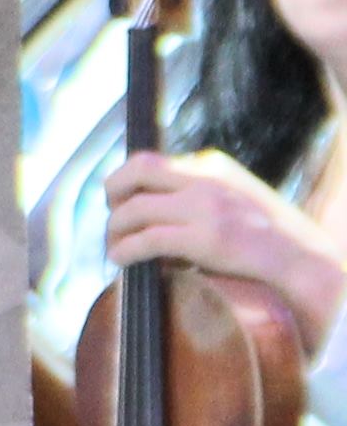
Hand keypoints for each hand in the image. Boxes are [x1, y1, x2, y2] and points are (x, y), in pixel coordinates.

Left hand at [102, 148, 346, 361]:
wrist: (313, 263)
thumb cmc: (274, 239)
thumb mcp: (236, 200)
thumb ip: (202, 195)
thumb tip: (157, 209)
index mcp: (213, 166)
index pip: (150, 162)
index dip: (125, 182)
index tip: (118, 200)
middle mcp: (207, 180)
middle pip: (134, 172)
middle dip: (112, 196)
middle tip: (112, 220)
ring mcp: (206, 208)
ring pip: (134, 209)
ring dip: (115, 230)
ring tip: (114, 247)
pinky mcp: (206, 239)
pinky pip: (147, 240)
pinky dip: (126, 250)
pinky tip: (122, 261)